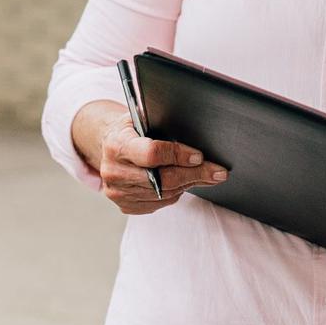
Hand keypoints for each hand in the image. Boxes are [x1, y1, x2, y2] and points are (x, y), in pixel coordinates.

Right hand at [71, 100, 225, 216]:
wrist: (108, 146)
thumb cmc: (131, 130)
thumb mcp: (142, 119)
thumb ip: (164, 128)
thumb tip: (199, 144)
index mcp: (117, 144)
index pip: (152, 154)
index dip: (179, 155)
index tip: (199, 156)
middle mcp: (114, 171)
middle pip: (163, 179)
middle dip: (194, 174)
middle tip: (217, 172)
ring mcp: (118, 192)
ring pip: (164, 194)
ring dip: (187, 184)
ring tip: (202, 174)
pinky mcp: (125, 205)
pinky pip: (159, 204)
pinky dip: (174, 193)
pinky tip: (181, 183)